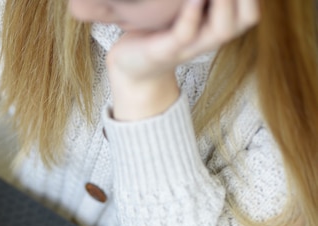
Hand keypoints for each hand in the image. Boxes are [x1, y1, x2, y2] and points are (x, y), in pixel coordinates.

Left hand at [107, 0, 259, 119]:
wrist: (129, 66)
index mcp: (216, 27)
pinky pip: (185, 34)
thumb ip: (199, 0)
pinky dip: (192, 14)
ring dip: (226, 2)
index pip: (250, 12)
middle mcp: (208, 38)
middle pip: (246, 20)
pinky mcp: (165, 51)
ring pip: (222, 30)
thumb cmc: (157, 32)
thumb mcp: (183, 11)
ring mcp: (188, 47)